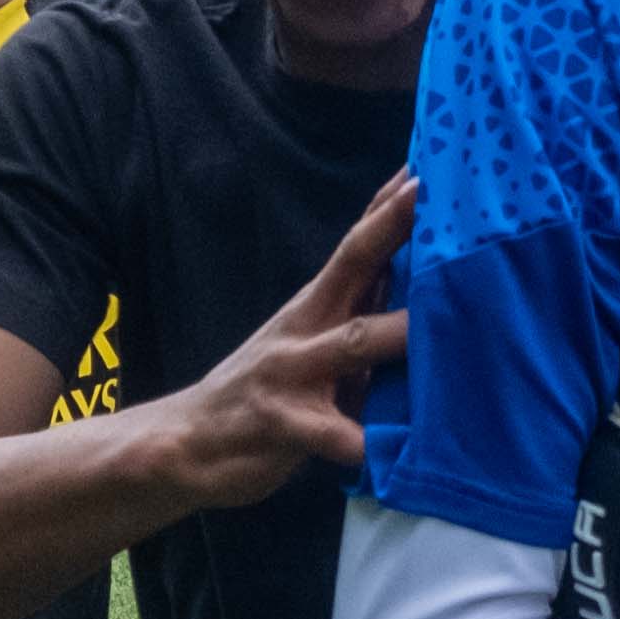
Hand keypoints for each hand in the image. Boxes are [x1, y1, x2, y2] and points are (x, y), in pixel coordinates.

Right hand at [151, 174, 412, 504]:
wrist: (184, 443)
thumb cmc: (266, 392)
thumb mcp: (309, 344)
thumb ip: (357, 316)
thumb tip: (421, 288)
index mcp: (315, 306)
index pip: (358, 244)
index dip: (390, 206)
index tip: (427, 166)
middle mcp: (303, 328)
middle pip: (353, 266)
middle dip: (392, 231)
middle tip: (431, 197)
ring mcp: (290, 374)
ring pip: (351, 344)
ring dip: (395, 333)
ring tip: (434, 325)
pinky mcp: (281, 425)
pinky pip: (332, 434)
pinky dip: (364, 442)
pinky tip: (395, 452)